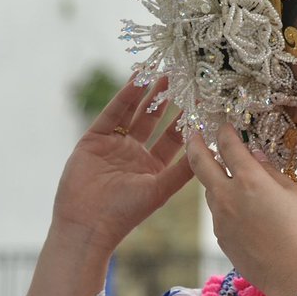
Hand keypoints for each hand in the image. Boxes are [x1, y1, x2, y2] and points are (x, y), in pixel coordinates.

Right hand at [51, 75, 192, 256]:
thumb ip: (182, 171)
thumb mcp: (160, 190)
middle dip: (169, 100)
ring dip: (148, 93)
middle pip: (155, 121)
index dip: (186, 120)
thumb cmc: (126, 213)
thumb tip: (209, 152)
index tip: (201, 101)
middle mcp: (135, 154)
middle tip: (184, 78)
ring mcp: (115, 144)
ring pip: (134, 112)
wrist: (87, 222)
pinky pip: (113, 113)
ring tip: (163, 72)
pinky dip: (125, 96)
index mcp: (154, 168)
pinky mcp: (95, 138)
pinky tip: (138, 80)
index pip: (174, 138)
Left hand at [187, 124, 296, 295]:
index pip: (227, 144)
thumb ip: (270, 171)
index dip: (225, 130)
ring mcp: (219, 218)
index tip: (225, 125)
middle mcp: (227, 196)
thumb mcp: (294, 193)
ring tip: (225, 176)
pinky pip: (219, 213)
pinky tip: (243, 212)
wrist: (293, 275)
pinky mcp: (220, 237)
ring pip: (209, 190)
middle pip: (200, 162)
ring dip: (214, 179)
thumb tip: (254, 155)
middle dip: (194, 143)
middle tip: (193, 133)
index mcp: (248, 180)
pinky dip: (225, 205)